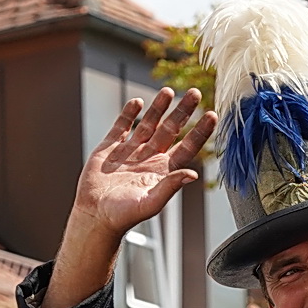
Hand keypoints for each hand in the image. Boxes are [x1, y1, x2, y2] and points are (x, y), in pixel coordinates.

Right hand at [43, 88, 216, 307]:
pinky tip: (137, 103)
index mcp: (163, 170)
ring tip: (168, 91)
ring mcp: (130, 151)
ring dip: (158, 108)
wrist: (95, 216)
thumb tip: (192, 174)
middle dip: (183, 111)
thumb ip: (171, 186)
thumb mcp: (151, 203)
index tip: (211, 115)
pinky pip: (121, 128)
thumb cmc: (124, 216)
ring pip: (148, 125)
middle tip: (195, 93)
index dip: (200, 131)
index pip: (187, 146)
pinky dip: (129, 115)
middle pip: (171, 130)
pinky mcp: (110, 149)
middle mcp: (150, 158)